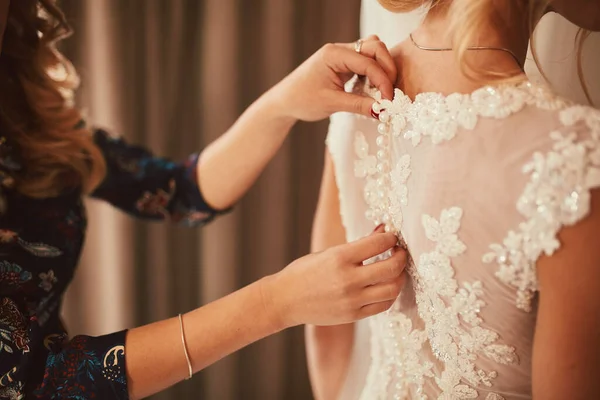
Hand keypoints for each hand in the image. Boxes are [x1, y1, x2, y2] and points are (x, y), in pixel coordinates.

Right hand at [262, 227, 406, 328]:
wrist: (285, 300)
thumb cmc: (305, 271)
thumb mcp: (329, 252)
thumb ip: (358, 244)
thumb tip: (383, 230)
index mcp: (339, 257)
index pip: (379, 244)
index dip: (391, 238)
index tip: (392, 237)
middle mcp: (348, 279)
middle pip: (392, 267)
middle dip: (402, 257)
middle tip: (400, 252)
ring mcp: (352, 300)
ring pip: (392, 288)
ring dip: (400, 277)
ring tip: (396, 270)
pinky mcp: (353, 315)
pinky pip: (383, 305)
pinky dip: (390, 294)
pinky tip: (386, 285)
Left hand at [264, 35, 396, 121]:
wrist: (284, 102)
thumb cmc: (302, 100)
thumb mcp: (332, 103)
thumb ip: (359, 105)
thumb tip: (383, 110)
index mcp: (333, 54)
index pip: (367, 61)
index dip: (382, 80)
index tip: (388, 99)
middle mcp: (339, 50)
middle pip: (374, 47)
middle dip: (386, 68)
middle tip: (390, 92)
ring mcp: (341, 55)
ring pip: (372, 52)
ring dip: (381, 69)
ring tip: (382, 91)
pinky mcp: (343, 64)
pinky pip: (365, 62)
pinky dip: (373, 74)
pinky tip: (373, 90)